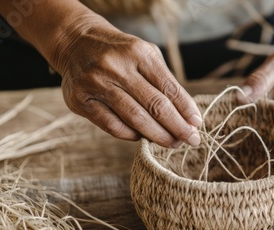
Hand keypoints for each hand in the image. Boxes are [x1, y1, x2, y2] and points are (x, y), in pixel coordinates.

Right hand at [50, 15, 200, 147]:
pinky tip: (143, 137)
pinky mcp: (81, 100)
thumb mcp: (145, 56)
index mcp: (139, 53)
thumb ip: (165, 82)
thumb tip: (187, 117)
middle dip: (177, 127)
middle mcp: (116, 67)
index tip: (197, 124)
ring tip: (173, 143)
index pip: (169, 88)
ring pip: (135, 119)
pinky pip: (113, 126)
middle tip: (191, 140)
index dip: (186, 109)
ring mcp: (96, 83)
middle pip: (155, 106)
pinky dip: (132, 135)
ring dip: (158, 136)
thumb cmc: (121, 54)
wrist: (76, 42)